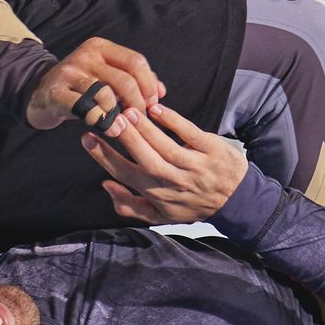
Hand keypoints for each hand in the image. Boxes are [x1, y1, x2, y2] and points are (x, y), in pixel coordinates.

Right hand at [24, 37, 164, 136]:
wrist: (39, 94)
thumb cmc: (80, 88)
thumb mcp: (105, 77)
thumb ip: (134, 80)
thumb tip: (161, 91)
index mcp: (100, 47)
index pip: (135, 61)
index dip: (149, 84)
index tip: (154, 103)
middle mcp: (85, 55)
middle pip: (124, 79)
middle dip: (138, 103)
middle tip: (141, 119)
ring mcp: (69, 73)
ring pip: (106, 94)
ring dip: (119, 114)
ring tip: (123, 127)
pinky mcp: (56, 92)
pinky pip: (85, 108)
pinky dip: (100, 121)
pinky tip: (108, 129)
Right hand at [81, 103, 247, 224]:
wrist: (236, 201)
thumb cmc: (191, 205)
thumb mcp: (159, 215)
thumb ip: (129, 204)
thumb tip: (105, 184)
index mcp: (158, 195)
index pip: (126, 174)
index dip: (104, 157)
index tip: (88, 138)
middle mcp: (174, 182)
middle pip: (144, 159)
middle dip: (125, 139)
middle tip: (108, 119)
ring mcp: (194, 166)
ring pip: (165, 146)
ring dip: (145, 128)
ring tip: (128, 111)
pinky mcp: (211, 150)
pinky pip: (189, 133)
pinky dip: (172, 120)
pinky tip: (157, 108)